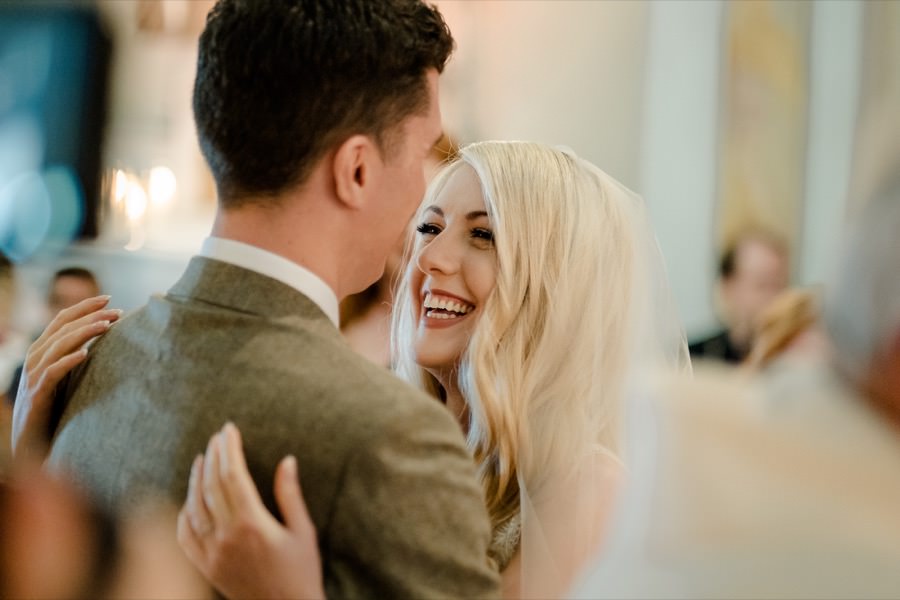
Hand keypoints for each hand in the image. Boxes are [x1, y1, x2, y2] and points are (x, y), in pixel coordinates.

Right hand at [10, 296, 121, 461]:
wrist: (30, 442)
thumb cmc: (53, 407)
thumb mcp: (66, 376)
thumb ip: (77, 356)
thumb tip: (106, 338)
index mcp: (42, 350)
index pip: (62, 319)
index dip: (84, 307)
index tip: (109, 298)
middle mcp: (35, 358)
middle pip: (63, 328)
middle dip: (91, 316)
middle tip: (118, 311)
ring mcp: (34, 376)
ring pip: (59, 346)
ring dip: (84, 333)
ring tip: (107, 325)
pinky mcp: (37, 395)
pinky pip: (52, 373)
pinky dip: (68, 361)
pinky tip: (86, 354)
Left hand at [177, 423, 324, 599]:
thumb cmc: (301, 573)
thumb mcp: (304, 532)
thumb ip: (291, 495)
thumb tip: (287, 460)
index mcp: (252, 524)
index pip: (233, 475)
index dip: (229, 449)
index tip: (230, 429)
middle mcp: (227, 536)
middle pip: (212, 486)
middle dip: (213, 456)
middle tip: (218, 436)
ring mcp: (212, 553)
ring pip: (194, 508)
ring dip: (196, 480)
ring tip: (202, 459)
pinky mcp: (206, 567)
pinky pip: (185, 536)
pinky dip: (184, 513)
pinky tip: (189, 499)